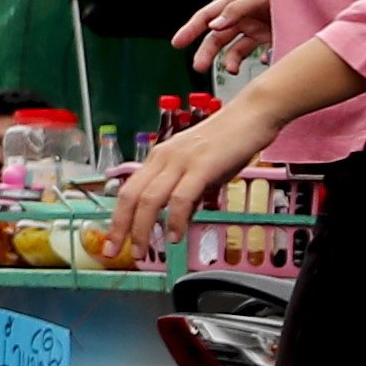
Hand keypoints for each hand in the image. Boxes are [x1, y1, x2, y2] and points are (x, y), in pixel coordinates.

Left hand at [104, 103, 276, 267]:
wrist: (252, 115)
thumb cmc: (228, 142)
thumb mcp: (200, 171)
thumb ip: (187, 195)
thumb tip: (177, 221)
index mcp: (160, 158)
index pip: (128, 191)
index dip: (117, 218)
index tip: (112, 240)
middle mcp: (164, 158)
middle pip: (131, 196)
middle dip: (120, 227)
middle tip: (114, 251)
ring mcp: (181, 161)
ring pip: (149, 199)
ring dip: (142, 229)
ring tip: (142, 250)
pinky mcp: (201, 165)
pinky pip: (180, 197)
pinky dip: (174, 219)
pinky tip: (174, 236)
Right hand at [175, 0, 275, 79]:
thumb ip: (238, 8)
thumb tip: (214, 25)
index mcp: (237, 1)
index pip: (207, 16)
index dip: (190, 29)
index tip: (177, 42)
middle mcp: (244, 17)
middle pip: (218, 37)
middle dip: (206, 52)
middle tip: (199, 66)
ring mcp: (258, 29)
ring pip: (236, 50)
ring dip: (230, 61)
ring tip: (232, 69)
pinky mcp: (272, 40)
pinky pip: (260, 55)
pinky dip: (260, 61)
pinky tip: (263, 61)